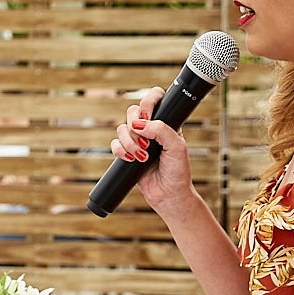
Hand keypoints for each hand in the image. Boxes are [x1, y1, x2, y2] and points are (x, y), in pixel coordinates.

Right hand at [111, 94, 196, 216]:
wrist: (169, 195)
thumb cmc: (178, 171)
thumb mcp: (176, 146)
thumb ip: (161, 130)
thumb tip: (140, 123)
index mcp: (166, 122)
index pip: (154, 99)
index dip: (148, 102)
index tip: (148, 116)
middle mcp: (150, 129)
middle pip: (132, 111)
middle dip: (135, 124)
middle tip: (145, 139)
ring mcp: (137, 141)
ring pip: (122, 128)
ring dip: (129, 142)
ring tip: (142, 156)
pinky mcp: (127, 154)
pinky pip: (115, 144)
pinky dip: (120, 151)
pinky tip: (131, 159)